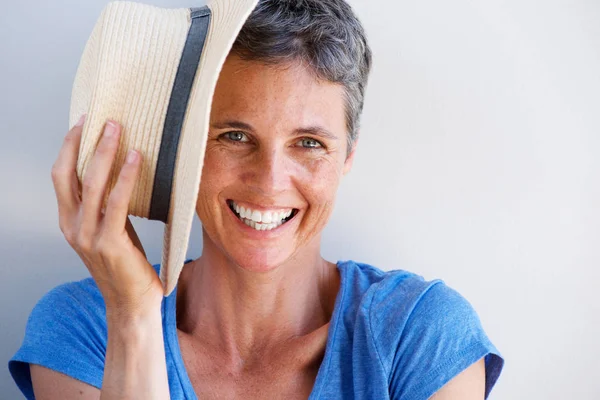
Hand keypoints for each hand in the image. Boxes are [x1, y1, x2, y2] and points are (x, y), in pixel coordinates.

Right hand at [51, 115, 162, 316]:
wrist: (132, 304)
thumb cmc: (126, 265)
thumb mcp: (111, 230)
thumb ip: (106, 206)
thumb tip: (120, 171)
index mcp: (69, 222)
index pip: (61, 176)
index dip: (69, 147)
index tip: (83, 123)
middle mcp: (72, 227)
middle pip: (69, 174)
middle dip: (83, 142)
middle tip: (103, 118)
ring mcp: (88, 236)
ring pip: (91, 183)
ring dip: (105, 152)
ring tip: (118, 129)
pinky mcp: (109, 243)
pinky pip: (117, 202)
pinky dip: (126, 177)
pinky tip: (136, 159)